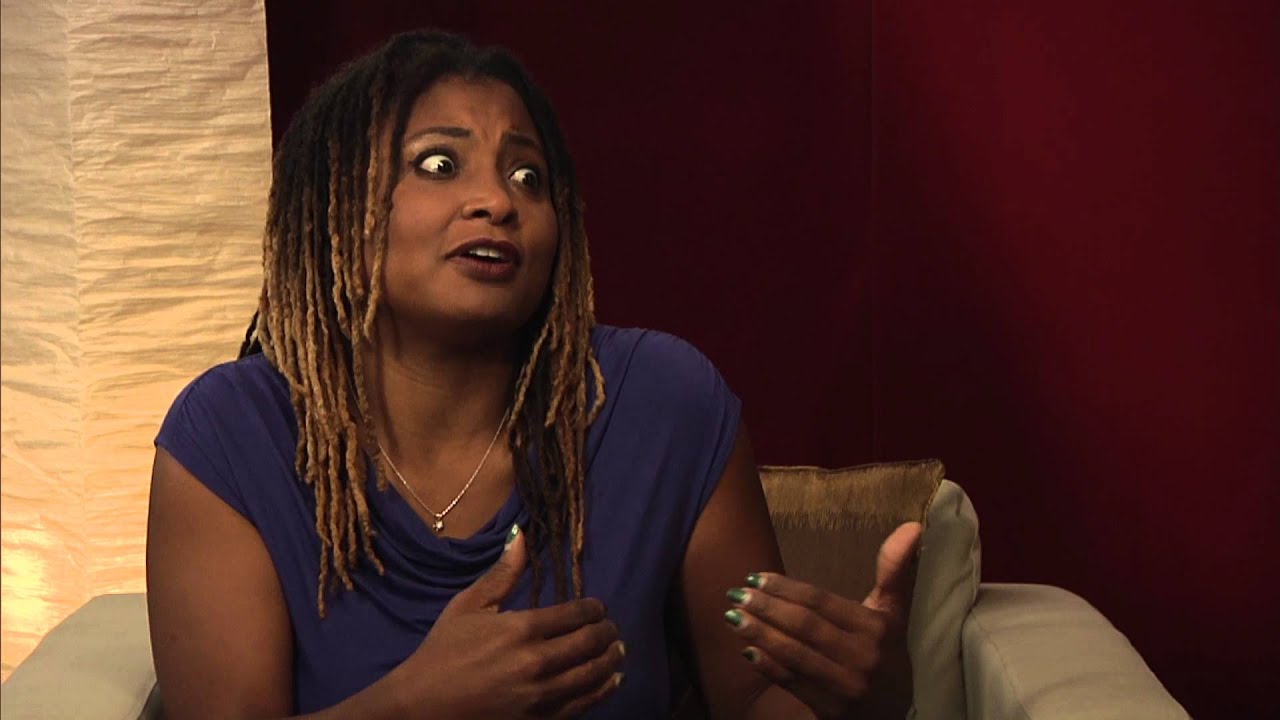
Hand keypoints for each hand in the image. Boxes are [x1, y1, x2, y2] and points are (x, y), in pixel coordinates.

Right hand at [388, 525, 625, 719]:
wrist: (423, 706)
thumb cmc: (443, 651)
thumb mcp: (468, 606)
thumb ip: (501, 574)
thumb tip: (521, 535)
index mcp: (521, 629)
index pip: (575, 614)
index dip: (593, 609)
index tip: (598, 607)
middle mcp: (537, 662)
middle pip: (589, 643)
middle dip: (607, 632)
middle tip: (612, 628)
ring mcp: (541, 695)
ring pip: (593, 674)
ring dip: (611, 660)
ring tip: (618, 650)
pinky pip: (583, 704)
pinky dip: (603, 690)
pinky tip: (611, 680)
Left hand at [723, 521, 922, 718]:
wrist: (894, 711)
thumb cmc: (885, 651)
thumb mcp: (892, 612)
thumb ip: (894, 570)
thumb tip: (912, 525)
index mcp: (876, 628)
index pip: (821, 602)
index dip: (786, 588)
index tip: (755, 577)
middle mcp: (864, 657)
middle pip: (804, 626)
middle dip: (766, 608)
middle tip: (736, 594)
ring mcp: (847, 687)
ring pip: (795, 654)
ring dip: (759, 635)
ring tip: (732, 618)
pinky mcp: (832, 710)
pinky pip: (793, 683)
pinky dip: (768, 666)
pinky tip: (747, 651)